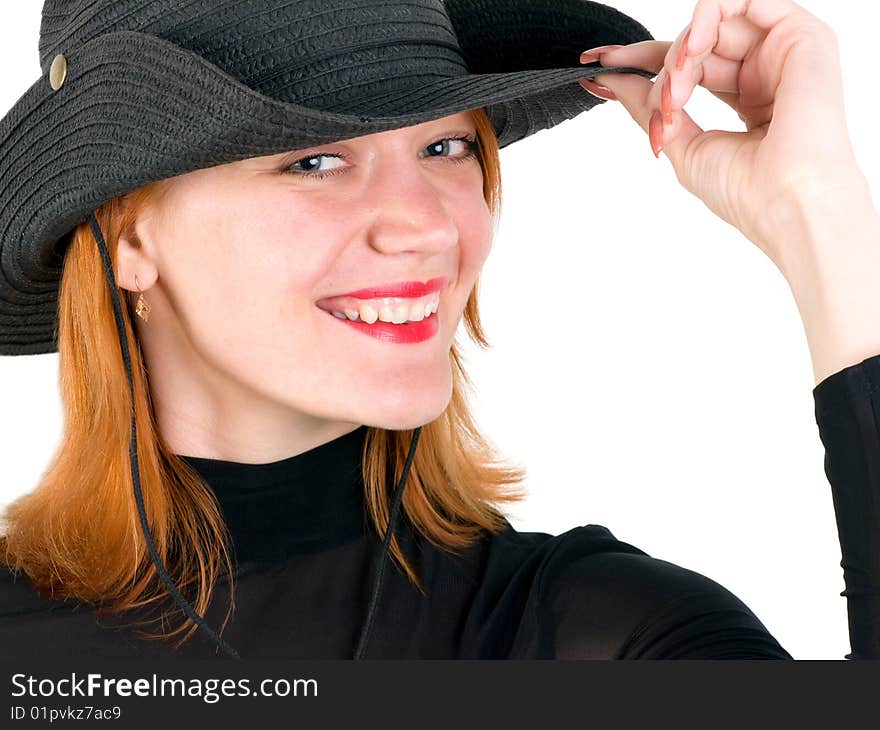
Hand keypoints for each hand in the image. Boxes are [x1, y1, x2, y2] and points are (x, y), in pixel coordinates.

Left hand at [580, 0, 870, 278]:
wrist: (786, 203)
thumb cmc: (745, 191)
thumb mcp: (682, 142)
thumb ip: (649, 106)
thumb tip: (611, 78)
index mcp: (747, 97)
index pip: (687, 65)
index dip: (641, 61)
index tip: (599, 65)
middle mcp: (766, 70)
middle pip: (694, 43)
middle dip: (653, 61)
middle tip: (641, 91)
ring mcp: (782, 52)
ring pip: (713, 25)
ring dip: (679, 52)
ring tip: (675, 91)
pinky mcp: (801, 36)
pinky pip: (743, 0)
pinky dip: (706, 19)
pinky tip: (691, 52)